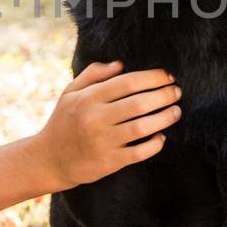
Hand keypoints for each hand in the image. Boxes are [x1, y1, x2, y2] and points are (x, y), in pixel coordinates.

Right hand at [36, 61, 182, 190]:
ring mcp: (103, 141)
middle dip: (164, 95)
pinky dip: (155, 144)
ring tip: (176, 111)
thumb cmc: (63, 122)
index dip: (152, 77)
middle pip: (139, 103)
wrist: (49, 159)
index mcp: (88, 98)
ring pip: (143, 127)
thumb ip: (93, 74)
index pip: (128, 82)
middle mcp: (96, 118)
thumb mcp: (70, 93)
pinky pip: (139, 152)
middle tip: (176, 91)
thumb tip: (121, 64)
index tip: (167, 75)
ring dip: (165, 117)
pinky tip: (161, 137)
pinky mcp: (109, 162)